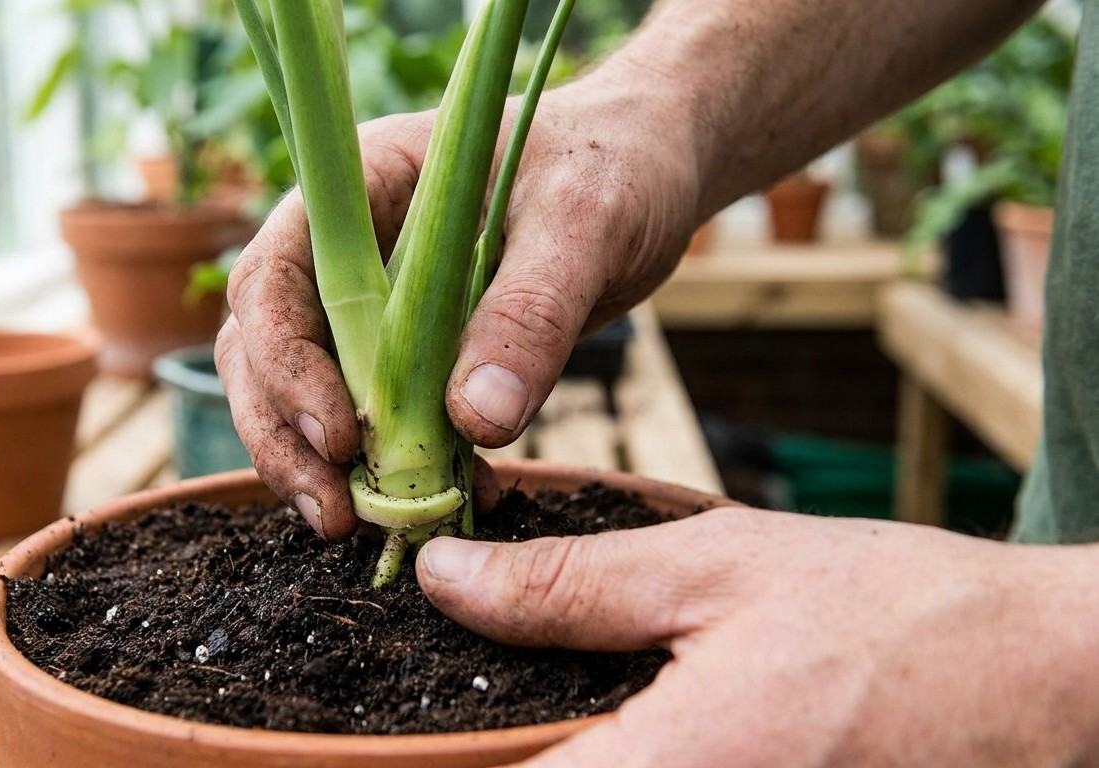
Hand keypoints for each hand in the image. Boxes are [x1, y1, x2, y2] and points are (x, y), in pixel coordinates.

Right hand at [216, 78, 701, 539]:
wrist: (650, 172)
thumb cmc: (613, 166)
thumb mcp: (583, 225)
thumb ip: (529, 314)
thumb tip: (475, 420)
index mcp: (361, 190)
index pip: (274, 277)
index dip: (284, 363)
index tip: (340, 437)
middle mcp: (347, 250)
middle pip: (263, 348)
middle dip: (285, 435)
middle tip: (334, 515)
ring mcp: (375, 305)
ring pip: (305, 393)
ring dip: (325, 467)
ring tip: (365, 526)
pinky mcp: (416, 354)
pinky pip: (382, 419)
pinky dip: (402, 469)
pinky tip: (454, 502)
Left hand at [416, 509, 1098, 766]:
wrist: (1045, 678)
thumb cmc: (892, 614)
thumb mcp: (715, 567)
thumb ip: (565, 583)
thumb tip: (442, 578)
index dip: (413, 767)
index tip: (372, 738)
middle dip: (488, 759)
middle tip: (457, 713)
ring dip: (552, 758)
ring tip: (529, 717)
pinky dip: (607, 761)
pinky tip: (604, 732)